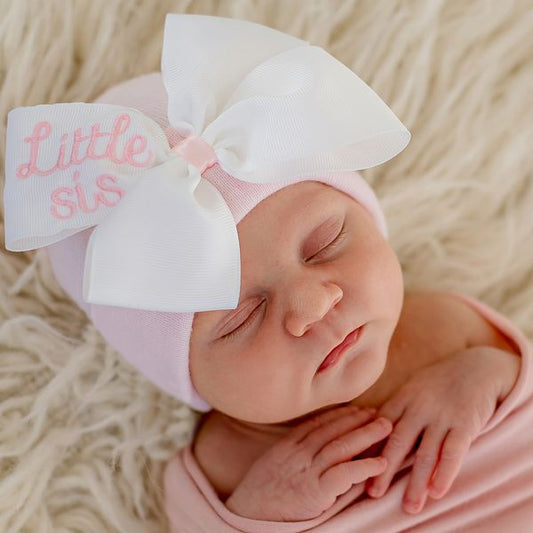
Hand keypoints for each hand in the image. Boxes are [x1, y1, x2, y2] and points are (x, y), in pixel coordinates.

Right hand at [225, 405, 392, 520]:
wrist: (246, 515)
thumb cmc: (257, 493)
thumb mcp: (271, 463)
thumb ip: (290, 451)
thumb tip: (309, 444)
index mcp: (288, 445)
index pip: (318, 423)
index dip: (340, 414)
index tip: (356, 409)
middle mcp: (299, 453)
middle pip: (333, 430)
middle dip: (357, 419)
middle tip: (377, 412)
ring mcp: (307, 470)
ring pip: (341, 446)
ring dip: (366, 435)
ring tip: (385, 427)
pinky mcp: (315, 491)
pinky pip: (344, 474)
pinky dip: (364, 467)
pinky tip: (381, 463)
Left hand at [366, 347, 516, 513]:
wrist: (477, 367)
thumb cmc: (439, 381)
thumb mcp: (413, 389)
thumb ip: (396, 409)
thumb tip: (371, 430)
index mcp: (402, 399)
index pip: (378, 426)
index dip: (366, 448)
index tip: (354, 467)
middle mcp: (418, 408)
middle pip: (397, 442)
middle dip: (384, 469)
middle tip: (373, 493)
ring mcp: (441, 416)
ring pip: (425, 453)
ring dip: (417, 482)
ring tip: (410, 505)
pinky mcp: (465, 423)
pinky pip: (453, 451)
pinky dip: (445, 472)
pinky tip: (438, 492)